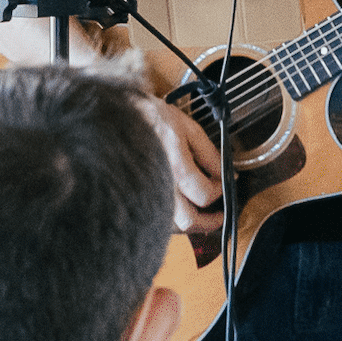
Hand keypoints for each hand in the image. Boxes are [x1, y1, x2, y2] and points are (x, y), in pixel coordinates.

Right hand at [137, 93, 225, 234]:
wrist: (116, 115)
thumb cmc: (149, 117)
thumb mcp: (188, 127)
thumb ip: (209, 153)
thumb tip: (225, 172)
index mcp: (174, 166)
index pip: (205, 194)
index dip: (221, 192)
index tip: (224, 184)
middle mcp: (158, 186)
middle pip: (188, 221)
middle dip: (208, 222)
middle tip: (218, 216)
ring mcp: (143, 195)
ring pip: (169, 226)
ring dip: (188, 224)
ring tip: (199, 215)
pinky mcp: (132, 197)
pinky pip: (153, 219)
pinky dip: (169, 220)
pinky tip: (176, 210)